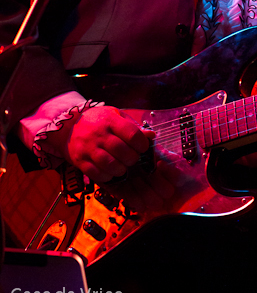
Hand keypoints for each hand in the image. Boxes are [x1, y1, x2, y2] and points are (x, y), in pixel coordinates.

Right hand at [41, 105, 180, 211]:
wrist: (68, 126)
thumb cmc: (98, 121)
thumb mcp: (115, 116)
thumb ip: (133, 126)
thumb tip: (152, 136)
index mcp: (110, 121)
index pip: (132, 134)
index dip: (142, 144)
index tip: (143, 147)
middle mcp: (99, 135)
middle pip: (122, 151)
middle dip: (132, 158)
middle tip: (133, 158)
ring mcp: (88, 149)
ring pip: (109, 164)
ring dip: (121, 169)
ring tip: (123, 166)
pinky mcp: (80, 161)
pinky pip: (96, 174)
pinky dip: (107, 176)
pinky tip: (111, 172)